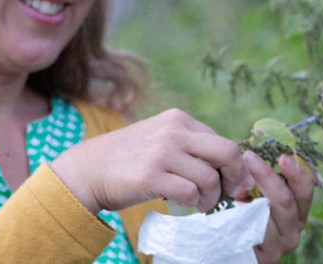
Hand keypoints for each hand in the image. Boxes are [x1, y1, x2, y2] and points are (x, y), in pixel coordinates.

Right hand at [50, 109, 250, 212]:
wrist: (87, 170)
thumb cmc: (129, 158)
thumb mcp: (160, 138)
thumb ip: (189, 144)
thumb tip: (230, 164)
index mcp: (178, 119)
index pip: (223, 141)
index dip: (235, 165)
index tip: (235, 181)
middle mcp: (173, 131)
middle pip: (227, 153)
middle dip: (236, 177)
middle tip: (231, 192)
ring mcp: (161, 153)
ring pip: (210, 178)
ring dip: (211, 197)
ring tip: (201, 204)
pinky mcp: (150, 177)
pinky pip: (190, 192)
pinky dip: (194, 202)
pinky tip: (187, 204)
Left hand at [237, 152, 314, 263]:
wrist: (234, 252)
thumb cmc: (248, 219)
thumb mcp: (259, 199)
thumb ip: (262, 183)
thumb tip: (251, 161)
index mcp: (298, 213)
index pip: (305, 191)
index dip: (297, 173)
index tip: (283, 157)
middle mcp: (293, 230)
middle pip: (285, 200)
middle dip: (267, 176)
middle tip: (249, 157)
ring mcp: (279, 246)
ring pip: (266, 216)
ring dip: (249, 197)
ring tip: (234, 183)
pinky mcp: (262, 257)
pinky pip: (251, 232)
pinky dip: (241, 217)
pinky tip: (232, 206)